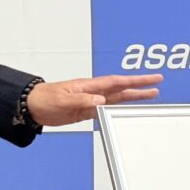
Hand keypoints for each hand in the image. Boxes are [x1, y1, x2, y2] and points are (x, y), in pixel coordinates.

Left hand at [25, 74, 162, 126]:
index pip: (117, 82)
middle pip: (121, 89)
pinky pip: (105, 109)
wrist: (31, 107)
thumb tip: (101, 100)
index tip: (152, 78)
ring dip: (132, 97)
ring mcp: (89, 101)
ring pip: (116, 99)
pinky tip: (125, 110)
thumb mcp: (63, 99)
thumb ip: (82, 100)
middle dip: (139, 87)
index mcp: (88, 86)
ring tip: (149, 96)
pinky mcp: (84, 111)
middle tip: (157, 85)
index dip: (136, 80)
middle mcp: (92, 92)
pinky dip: (117, 109)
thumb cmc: (44, 99)